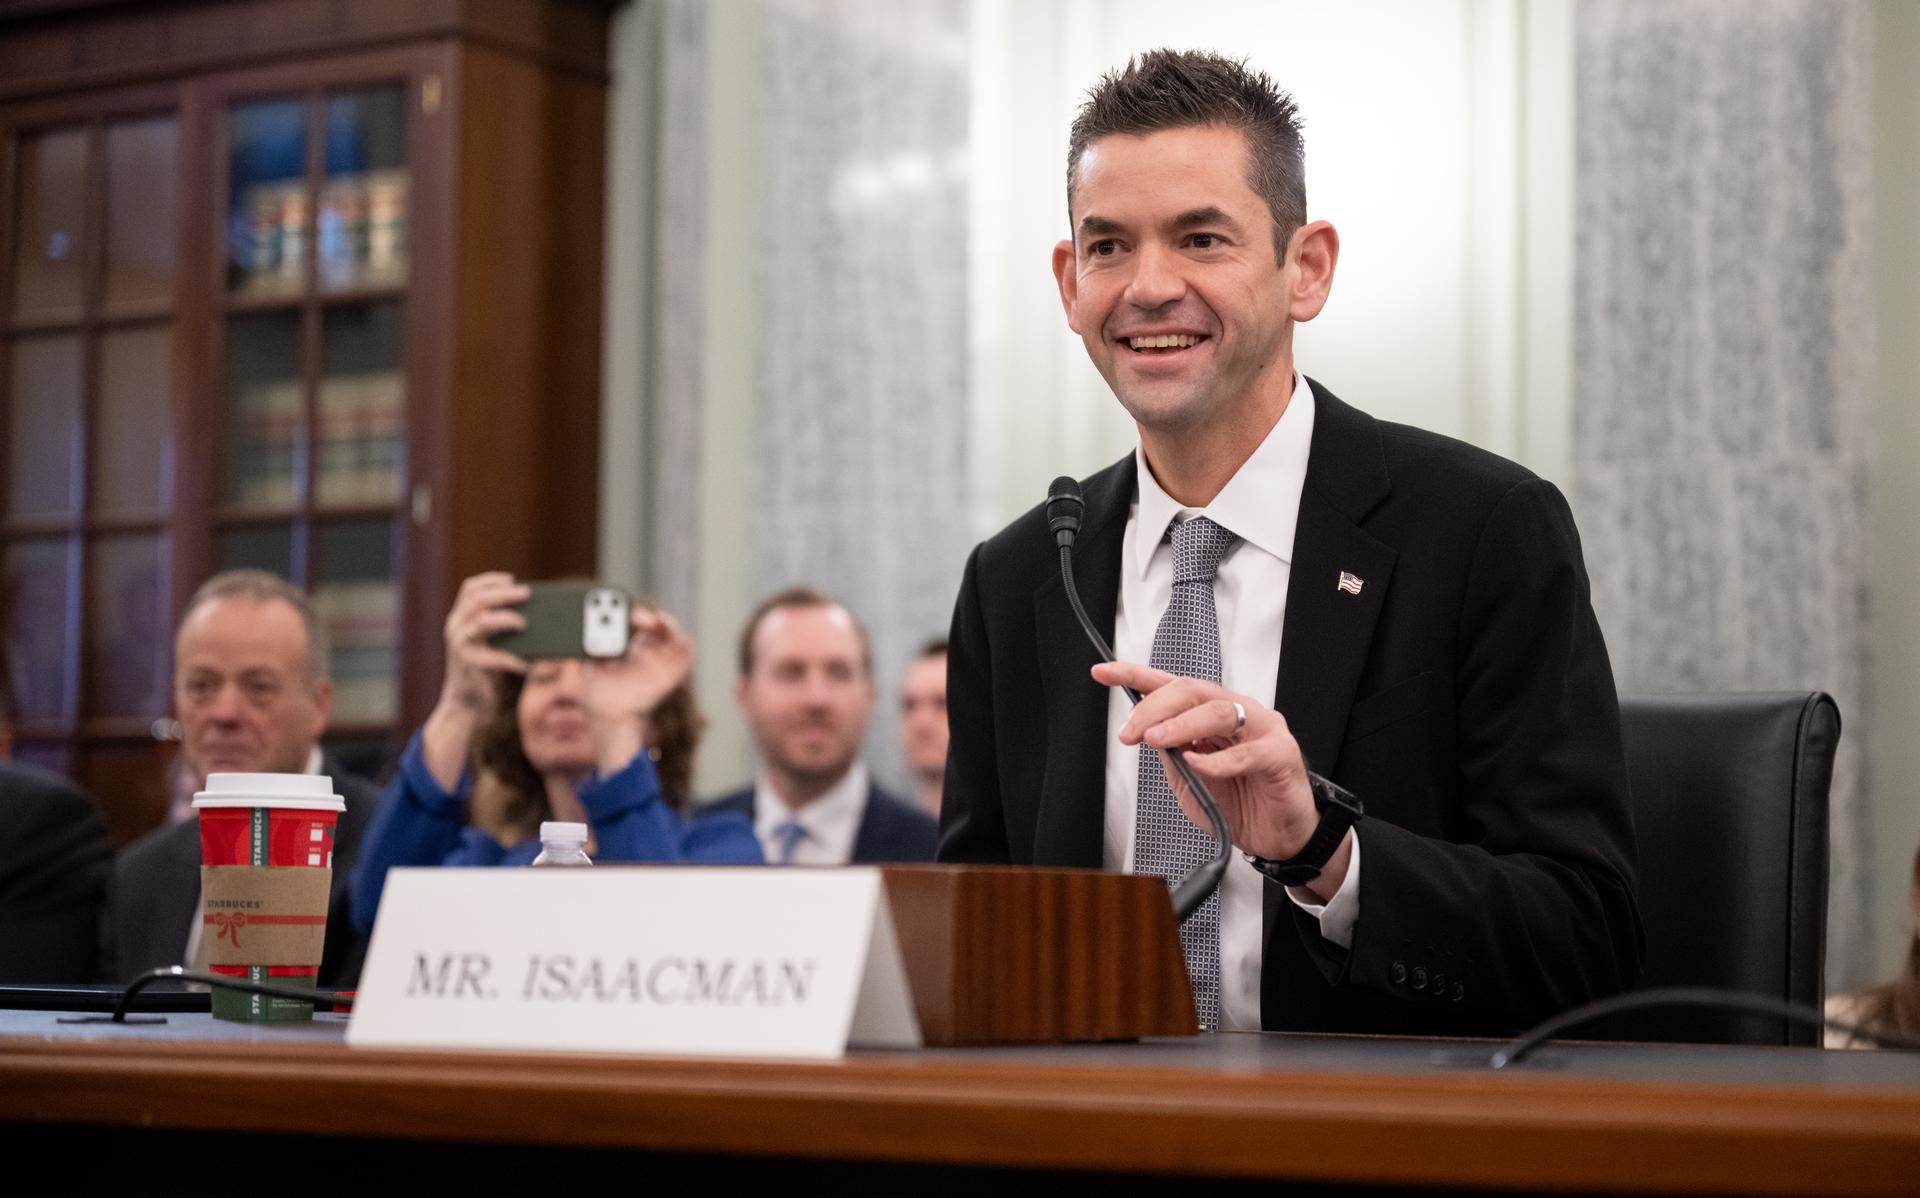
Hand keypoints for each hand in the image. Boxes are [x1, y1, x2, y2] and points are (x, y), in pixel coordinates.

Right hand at [439, 572, 530, 713]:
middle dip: (503, 593)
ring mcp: (460, 645)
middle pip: (477, 599)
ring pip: (481, 621)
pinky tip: (528, 664)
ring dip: (505, 618)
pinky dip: (513, 659)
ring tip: (524, 623)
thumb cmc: (486, 668)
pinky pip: (493, 657)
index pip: (469, 589)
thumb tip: (539, 612)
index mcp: (460, 617)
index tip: (511, 579)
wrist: (467, 702)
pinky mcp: (468, 665)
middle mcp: (456, 627)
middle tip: (526, 593)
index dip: (490, 580)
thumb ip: (504, 625)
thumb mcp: (491, 642)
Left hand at [582, 606, 693, 772]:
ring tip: (662, 621)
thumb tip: (590, 630)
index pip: (637, 624)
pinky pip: (684, 660)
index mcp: (628, 647)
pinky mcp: (669, 677)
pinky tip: (683, 640)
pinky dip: (687, 649)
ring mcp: (659, 664)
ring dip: (670, 627)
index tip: (629, 613)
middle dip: (652, 618)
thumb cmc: (599, 693)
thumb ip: (593, 648)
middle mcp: (645, 653)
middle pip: (657, 627)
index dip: (636, 615)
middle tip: (641, 617)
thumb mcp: (590, 666)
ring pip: (672, 639)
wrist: (610, 718)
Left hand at [1093, 661, 1325, 865]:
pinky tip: (1197, 764)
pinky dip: (1218, 760)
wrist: (1278, 835)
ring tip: (1156, 740)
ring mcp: (1262, 729)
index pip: (1171, 686)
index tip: (1103, 673)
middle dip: (1153, 708)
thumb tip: (1144, 732)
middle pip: (1192, 691)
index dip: (1135, 676)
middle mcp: (1238, 712)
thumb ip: (1171, 753)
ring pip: (1219, 711)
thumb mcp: (1189, 779)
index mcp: (1212, 714)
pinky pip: (1247, 753)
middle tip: (1130, 733)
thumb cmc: (1239, 804)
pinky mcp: (1281, 754)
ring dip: (1181, 725)